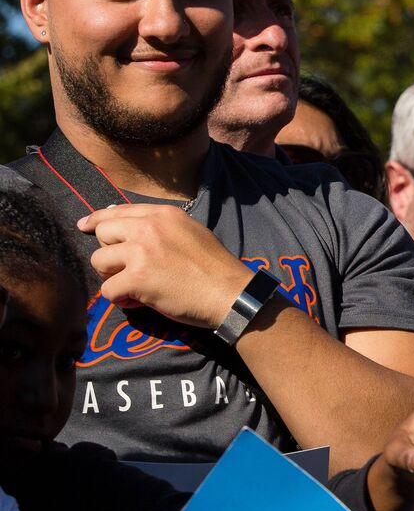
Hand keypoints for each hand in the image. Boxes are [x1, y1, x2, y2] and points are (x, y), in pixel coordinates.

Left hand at [78, 204, 251, 328]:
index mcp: (164, 214)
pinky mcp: (137, 279)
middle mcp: (149, 228)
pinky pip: (107, 290)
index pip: (118, 211)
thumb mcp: (191, 232)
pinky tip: (138, 300)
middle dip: (110, 253)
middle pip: (103, 234)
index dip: (97, 219)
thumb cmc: (215, 267)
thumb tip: (125, 222)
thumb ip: (161, 226)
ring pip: (99, 261)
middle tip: (126, 268)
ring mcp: (141, 252)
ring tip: (133, 286)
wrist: (231, 293)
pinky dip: (120, 299)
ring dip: (112, 276)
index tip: (84, 225)